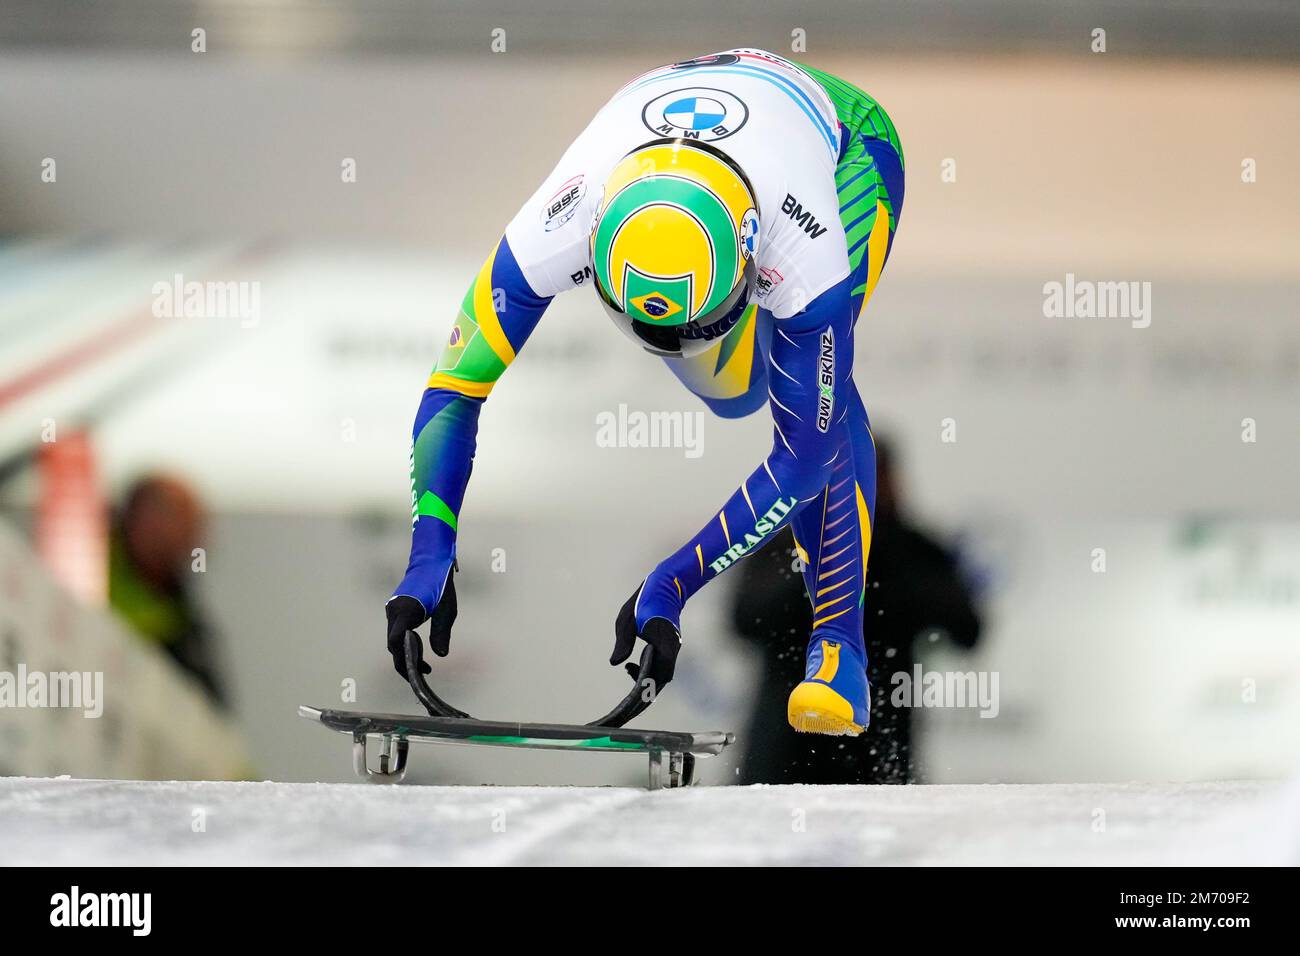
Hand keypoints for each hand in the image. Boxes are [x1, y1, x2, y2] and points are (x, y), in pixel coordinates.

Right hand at [386, 566, 456, 679]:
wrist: (431, 562)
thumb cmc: (441, 585)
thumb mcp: (447, 611)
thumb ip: (442, 633)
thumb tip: (441, 655)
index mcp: (406, 610)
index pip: (395, 641)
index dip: (403, 659)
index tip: (417, 671)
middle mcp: (394, 611)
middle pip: (393, 645)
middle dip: (406, 662)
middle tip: (424, 673)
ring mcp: (392, 610)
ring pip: (393, 640)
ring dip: (405, 654)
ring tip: (424, 665)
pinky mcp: (394, 610)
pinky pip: (395, 632)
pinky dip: (404, 644)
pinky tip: (417, 649)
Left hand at [609, 582, 680, 703]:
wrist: (666, 586)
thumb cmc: (643, 601)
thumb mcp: (626, 620)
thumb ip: (623, 643)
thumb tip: (614, 663)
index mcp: (664, 642)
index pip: (660, 674)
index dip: (647, 687)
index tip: (630, 688)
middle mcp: (672, 648)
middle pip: (662, 679)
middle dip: (645, 688)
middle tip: (626, 683)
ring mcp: (673, 648)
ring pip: (663, 674)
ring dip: (647, 678)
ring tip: (628, 670)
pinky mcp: (670, 647)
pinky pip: (662, 666)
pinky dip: (649, 670)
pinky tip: (633, 664)